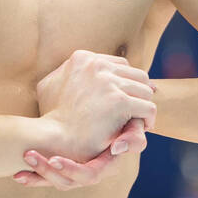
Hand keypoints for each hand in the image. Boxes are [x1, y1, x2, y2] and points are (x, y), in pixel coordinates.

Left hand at [15, 118, 147, 189]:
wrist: (110, 116)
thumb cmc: (125, 120)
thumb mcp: (133, 126)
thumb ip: (133, 136)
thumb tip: (117, 147)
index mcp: (105, 166)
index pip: (89, 175)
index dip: (72, 169)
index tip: (55, 159)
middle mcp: (90, 173)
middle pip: (68, 182)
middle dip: (47, 171)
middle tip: (30, 155)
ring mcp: (76, 173)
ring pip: (56, 182)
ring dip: (37, 174)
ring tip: (21, 163)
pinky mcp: (64, 169)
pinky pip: (47, 179)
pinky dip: (33, 178)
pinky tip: (18, 175)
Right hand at [35, 49, 155, 160]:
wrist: (51, 138)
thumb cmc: (49, 118)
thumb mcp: (50, 86)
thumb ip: (64, 73)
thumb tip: (75, 66)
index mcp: (82, 58)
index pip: (119, 64)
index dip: (125, 83)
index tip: (127, 98)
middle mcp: (97, 66)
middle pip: (136, 75)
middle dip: (137, 93)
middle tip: (136, 110)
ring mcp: (109, 82)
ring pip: (145, 90)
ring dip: (143, 106)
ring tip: (138, 120)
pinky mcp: (119, 102)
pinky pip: (148, 108)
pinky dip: (149, 119)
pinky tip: (142, 128)